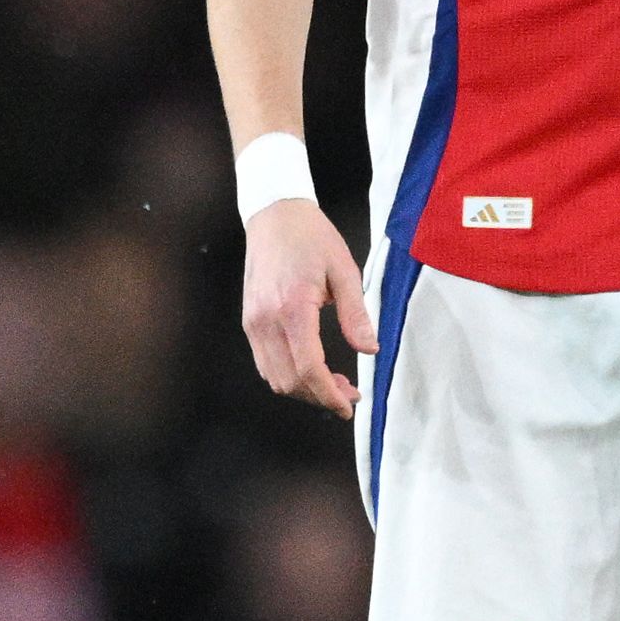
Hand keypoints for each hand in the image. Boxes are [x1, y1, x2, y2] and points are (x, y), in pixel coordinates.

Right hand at [239, 194, 372, 415]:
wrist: (274, 215)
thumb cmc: (311, 237)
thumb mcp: (344, 271)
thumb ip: (356, 314)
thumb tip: (370, 349)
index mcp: (292, 308)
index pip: (308, 369)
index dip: (329, 394)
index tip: (348, 405)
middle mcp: (266, 320)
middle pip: (289, 381)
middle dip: (320, 397)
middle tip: (348, 395)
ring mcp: (253, 322)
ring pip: (274, 377)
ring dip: (303, 390)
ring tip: (333, 384)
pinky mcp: (249, 321)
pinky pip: (265, 363)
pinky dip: (288, 376)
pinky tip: (310, 369)